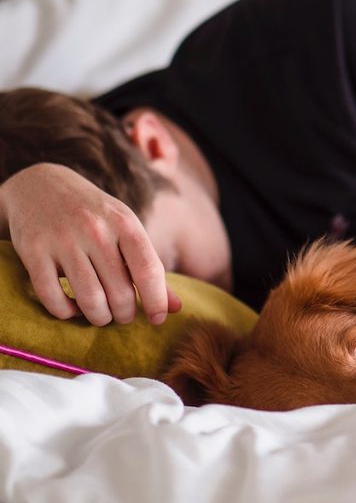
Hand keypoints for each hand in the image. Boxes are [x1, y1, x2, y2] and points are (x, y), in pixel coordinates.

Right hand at [0, 164, 181, 325]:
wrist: (41, 184)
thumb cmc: (95, 215)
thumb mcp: (127, 230)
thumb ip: (150, 268)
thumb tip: (176, 308)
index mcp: (125, 223)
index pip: (148, 270)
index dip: (156, 301)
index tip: (157, 319)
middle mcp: (95, 230)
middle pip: (119, 292)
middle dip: (125, 314)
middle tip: (123, 315)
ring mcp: (62, 240)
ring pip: (89, 299)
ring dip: (99, 317)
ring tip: (102, 315)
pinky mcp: (33, 251)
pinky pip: (53, 297)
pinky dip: (65, 312)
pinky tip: (72, 307)